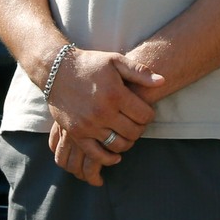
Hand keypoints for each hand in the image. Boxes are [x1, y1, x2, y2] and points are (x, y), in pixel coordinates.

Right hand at [42, 48, 163, 182]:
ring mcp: (89, 124)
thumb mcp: (115, 60)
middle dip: (140, 129)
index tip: (145, 111)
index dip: (149, 115)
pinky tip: (115, 155)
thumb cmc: (90, 64)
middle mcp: (103, 111)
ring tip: (126, 133)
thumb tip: (162, 81)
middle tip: (136, 122)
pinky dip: (109, 159)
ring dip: (127, 142)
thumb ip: (140, 71)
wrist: (57, 70)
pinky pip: (96, 154)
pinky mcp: (76, 133)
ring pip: (118, 145)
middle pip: (134, 132)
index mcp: (115, 94)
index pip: (144, 115)